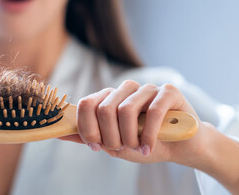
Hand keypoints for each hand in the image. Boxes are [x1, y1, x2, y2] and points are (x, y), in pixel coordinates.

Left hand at [58, 80, 203, 163]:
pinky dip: (147, 135)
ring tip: (138, 148)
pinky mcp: (168, 92)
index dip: (88, 128)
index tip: (97, 146)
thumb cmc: (145, 144)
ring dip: (129, 137)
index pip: (86, 104)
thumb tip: (58, 133)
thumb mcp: (113, 145)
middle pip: (103, 108)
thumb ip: (88, 137)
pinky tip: (148, 147)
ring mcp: (147, 88)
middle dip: (110, 136)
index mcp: (110, 98)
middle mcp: (126, 89)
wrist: (180, 148)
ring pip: (125, 109)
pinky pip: (151, 111)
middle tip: (121, 149)